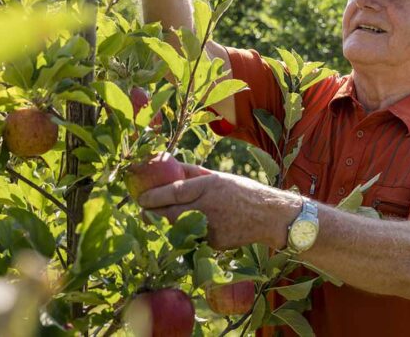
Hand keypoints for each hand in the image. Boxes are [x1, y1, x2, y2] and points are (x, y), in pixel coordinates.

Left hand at [138, 169, 299, 249]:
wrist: (269, 217)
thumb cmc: (243, 192)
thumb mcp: (219, 177)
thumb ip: (193, 174)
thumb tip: (169, 165)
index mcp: (209, 187)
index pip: (173, 192)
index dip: (153, 196)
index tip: (140, 198)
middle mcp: (208, 207)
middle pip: (169, 215)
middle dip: (152, 214)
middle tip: (143, 212)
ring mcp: (211, 228)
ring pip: (178, 229)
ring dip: (166, 225)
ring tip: (158, 219)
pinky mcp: (213, 244)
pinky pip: (193, 239)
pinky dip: (187, 235)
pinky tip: (188, 229)